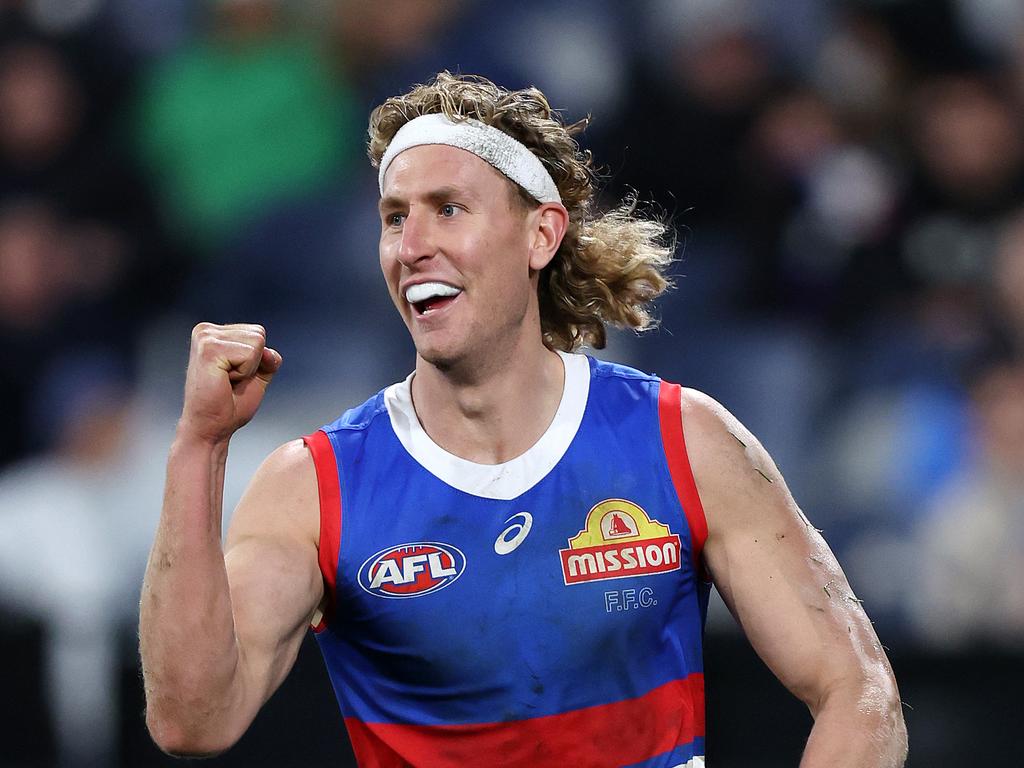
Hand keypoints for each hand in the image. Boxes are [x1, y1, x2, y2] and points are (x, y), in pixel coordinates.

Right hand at [178, 322, 281, 443]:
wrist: (210, 428)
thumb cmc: (228, 405)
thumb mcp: (256, 376)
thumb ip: (267, 358)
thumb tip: (269, 352)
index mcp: (214, 333)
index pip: (257, 332)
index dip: (256, 360)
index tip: (234, 376)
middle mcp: (205, 330)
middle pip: (259, 334)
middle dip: (253, 363)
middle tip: (230, 381)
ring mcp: (205, 337)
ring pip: (256, 342)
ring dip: (248, 369)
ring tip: (226, 381)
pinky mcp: (208, 349)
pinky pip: (250, 354)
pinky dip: (244, 373)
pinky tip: (224, 381)